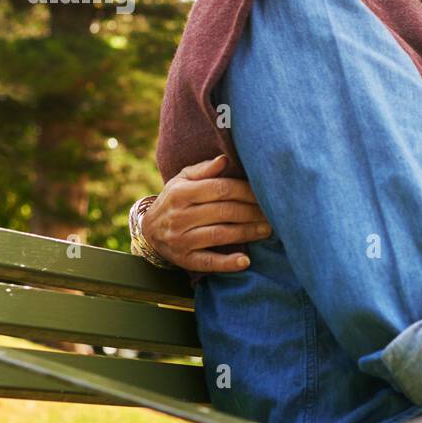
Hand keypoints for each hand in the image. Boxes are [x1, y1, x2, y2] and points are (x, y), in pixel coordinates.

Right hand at [142, 155, 270, 271]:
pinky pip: (208, 261)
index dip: (246, 191)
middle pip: (224, 211)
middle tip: (273, 213)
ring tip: (268, 230)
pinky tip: (245, 261)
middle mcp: (179, 216)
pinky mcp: (184, 259)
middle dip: (252, 212)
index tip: (264, 193)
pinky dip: (227, 263)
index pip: (221, 189)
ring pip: (220, 234)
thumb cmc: (174, 200)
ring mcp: (180, 239)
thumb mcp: (182, 180)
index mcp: (181, 193)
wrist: (148, 230)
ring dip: (247, 233)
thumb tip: (225, 159)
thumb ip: (204, 170)